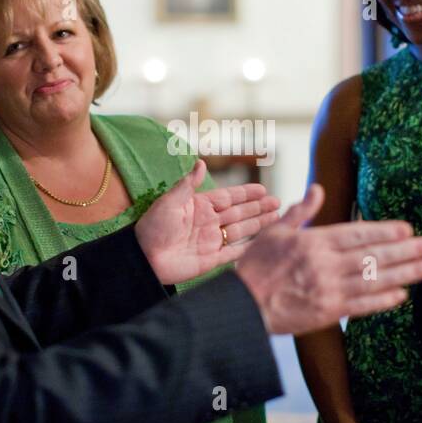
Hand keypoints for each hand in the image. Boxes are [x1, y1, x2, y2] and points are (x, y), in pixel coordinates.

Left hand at [135, 160, 280, 284]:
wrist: (143, 258)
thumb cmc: (152, 227)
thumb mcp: (170, 201)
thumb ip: (188, 184)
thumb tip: (202, 162)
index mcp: (199, 206)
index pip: (229, 198)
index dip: (247, 194)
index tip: (263, 189)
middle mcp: (208, 223)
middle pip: (239, 213)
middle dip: (259, 208)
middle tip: (278, 202)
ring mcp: (210, 241)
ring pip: (241, 231)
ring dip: (258, 225)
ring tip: (277, 218)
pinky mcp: (210, 260)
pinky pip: (234, 253)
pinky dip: (248, 249)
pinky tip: (262, 244)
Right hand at [234, 185, 421, 334]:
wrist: (242, 306)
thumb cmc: (256, 267)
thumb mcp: (274, 232)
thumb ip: (300, 211)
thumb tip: (317, 189)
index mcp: (313, 241)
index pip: (357, 233)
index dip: (385, 231)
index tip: (406, 229)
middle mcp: (325, 264)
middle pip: (372, 255)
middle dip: (404, 251)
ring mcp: (328, 289)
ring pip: (373, 280)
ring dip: (403, 274)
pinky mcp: (328, 312)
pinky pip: (362, 305)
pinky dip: (383, 300)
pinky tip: (402, 294)